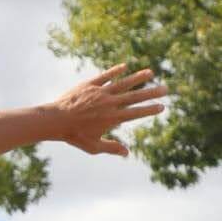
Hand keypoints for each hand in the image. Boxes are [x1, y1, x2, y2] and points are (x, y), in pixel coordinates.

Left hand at [49, 64, 166, 157]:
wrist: (55, 120)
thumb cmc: (74, 136)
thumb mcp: (93, 146)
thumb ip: (111, 148)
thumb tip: (127, 153)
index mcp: (112, 118)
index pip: (136, 113)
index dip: (150, 110)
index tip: (162, 107)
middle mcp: (110, 103)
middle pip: (135, 96)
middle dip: (152, 93)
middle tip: (166, 89)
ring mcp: (100, 92)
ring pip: (123, 83)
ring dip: (138, 77)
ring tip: (151, 72)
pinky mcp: (89, 85)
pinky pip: (105, 76)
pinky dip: (115, 71)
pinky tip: (125, 66)